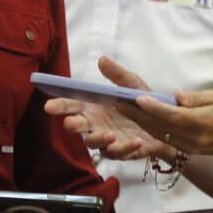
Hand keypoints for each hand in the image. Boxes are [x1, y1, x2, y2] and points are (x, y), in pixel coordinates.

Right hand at [44, 57, 171, 160]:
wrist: (163, 123)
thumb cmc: (141, 102)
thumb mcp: (132, 84)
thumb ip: (118, 74)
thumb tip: (102, 59)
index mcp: (93, 106)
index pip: (71, 105)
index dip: (59, 105)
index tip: (49, 106)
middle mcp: (95, 123)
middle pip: (75, 126)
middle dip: (72, 124)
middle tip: (72, 123)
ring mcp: (106, 139)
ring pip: (93, 143)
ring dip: (98, 139)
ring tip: (111, 134)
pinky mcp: (121, 151)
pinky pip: (118, 152)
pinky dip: (126, 148)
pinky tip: (137, 141)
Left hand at [119, 89, 212, 156]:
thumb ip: (196, 98)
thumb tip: (175, 95)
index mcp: (201, 123)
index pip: (172, 115)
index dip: (153, 107)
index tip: (137, 98)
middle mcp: (193, 138)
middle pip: (160, 126)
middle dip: (137, 114)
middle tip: (118, 101)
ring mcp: (190, 146)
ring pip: (160, 134)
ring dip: (140, 122)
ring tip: (123, 108)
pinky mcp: (189, 150)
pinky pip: (166, 139)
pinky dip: (152, 129)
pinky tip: (141, 120)